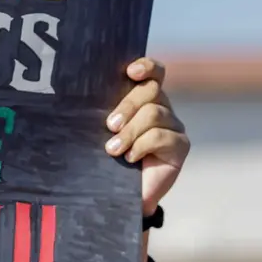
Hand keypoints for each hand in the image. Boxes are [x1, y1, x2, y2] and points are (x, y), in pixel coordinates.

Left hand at [104, 58, 189, 216]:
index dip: (146, 67)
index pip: (154, 72)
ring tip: (112, 149)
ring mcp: (174, 126)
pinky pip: (161, 136)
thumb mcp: (102, 133)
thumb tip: (81, 97)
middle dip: (127, 106)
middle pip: (151, 91)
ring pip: (154, 114)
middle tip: (109, 126)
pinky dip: (141, 146)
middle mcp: (162, 108)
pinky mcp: (180, 146)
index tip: (130, 72)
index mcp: (144, 99)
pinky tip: (130, 158)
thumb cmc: (106, 159)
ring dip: (130, 132)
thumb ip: (103, 114)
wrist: (121, 195)